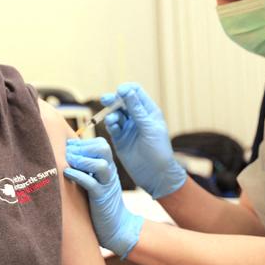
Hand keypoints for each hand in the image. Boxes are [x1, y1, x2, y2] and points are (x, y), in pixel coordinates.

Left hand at [64, 137, 143, 258]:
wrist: (117, 227)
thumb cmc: (100, 203)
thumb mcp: (96, 181)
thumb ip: (86, 168)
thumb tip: (65, 154)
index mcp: (108, 167)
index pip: (101, 144)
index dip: (83, 142)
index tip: (69, 146)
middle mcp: (110, 173)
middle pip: (102, 149)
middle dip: (83, 147)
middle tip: (68, 153)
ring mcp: (107, 185)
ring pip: (100, 164)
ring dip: (82, 160)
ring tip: (68, 162)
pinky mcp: (102, 199)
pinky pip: (92, 184)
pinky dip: (78, 176)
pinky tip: (67, 173)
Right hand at [102, 82, 186, 198]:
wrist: (156, 174)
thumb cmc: (159, 150)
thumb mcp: (149, 128)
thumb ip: (137, 110)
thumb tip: (127, 91)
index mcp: (148, 111)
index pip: (135, 92)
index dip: (126, 89)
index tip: (120, 92)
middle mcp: (137, 117)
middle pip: (121, 101)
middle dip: (113, 99)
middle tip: (105, 99)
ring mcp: (127, 127)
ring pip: (115, 113)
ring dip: (111, 113)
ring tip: (112, 120)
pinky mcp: (119, 138)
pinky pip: (112, 126)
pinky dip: (110, 124)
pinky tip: (112, 126)